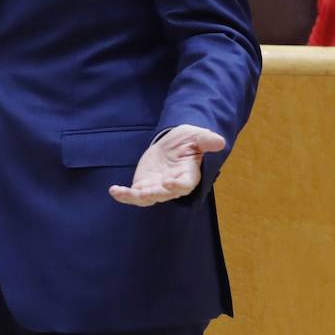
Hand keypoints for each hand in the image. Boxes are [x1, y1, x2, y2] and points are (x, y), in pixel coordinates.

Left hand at [109, 125, 225, 206]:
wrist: (172, 143)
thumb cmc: (188, 141)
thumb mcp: (197, 136)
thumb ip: (207, 140)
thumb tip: (220, 142)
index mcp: (188, 175)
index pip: (185, 185)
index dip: (177, 186)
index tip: (169, 182)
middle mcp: (173, 185)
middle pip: (165, 194)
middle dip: (155, 193)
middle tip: (145, 191)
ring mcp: (157, 188)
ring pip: (147, 198)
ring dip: (136, 197)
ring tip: (123, 192)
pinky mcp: (143, 186)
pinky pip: (133, 195)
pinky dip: (123, 195)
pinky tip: (113, 190)